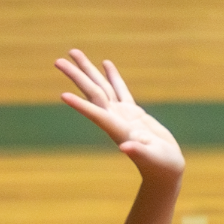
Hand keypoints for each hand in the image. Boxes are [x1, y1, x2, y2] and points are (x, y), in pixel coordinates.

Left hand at [55, 49, 184, 179]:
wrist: (165, 170)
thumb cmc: (160, 166)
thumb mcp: (151, 157)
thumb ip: (138, 151)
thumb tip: (125, 147)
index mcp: (118, 129)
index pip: (96, 114)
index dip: (81, 105)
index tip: (62, 95)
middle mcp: (115, 119)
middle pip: (93, 93)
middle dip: (77, 76)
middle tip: (58, 60)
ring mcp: (122, 114)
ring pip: (102, 87)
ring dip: (88, 70)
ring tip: (74, 53)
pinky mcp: (132, 112)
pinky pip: (119, 89)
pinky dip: (112, 76)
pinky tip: (105, 64)